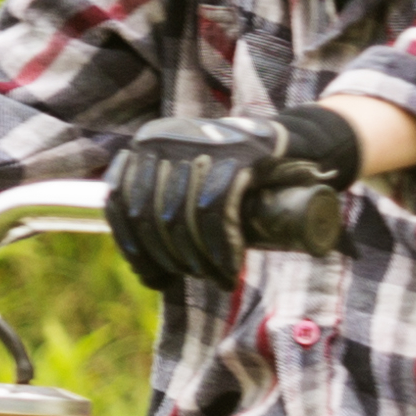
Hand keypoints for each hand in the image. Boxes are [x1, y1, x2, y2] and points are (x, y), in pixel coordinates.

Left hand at [102, 106, 361, 289]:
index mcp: (145, 144)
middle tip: (195, 278)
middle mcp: (164, 137)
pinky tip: (228, 268)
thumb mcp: (189, 181)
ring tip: (216, 278)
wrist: (294, 146)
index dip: (134, 250)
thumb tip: (138, 266)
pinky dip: (220, 247)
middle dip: (170, 259)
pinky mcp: (237, 153)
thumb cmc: (236, 176)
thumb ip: (159, 205)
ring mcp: (200, 141)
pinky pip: (215, 209)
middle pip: (150, 215)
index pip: (120, 203)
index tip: (156, 279)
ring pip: (180, 216)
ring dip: (197, 260)